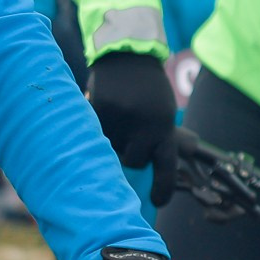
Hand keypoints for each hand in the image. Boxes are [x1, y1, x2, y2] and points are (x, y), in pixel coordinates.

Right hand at [87, 52, 179, 205]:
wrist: (130, 57)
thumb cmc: (148, 91)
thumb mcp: (162, 113)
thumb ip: (155, 138)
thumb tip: (142, 170)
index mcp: (165, 128)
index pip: (166, 165)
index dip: (163, 187)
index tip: (157, 203)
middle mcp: (146, 126)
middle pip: (133, 161)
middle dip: (130, 153)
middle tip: (129, 133)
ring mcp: (123, 120)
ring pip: (111, 150)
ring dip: (111, 141)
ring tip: (117, 119)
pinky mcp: (101, 112)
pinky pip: (93, 133)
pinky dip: (95, 128)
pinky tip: (102, 111)